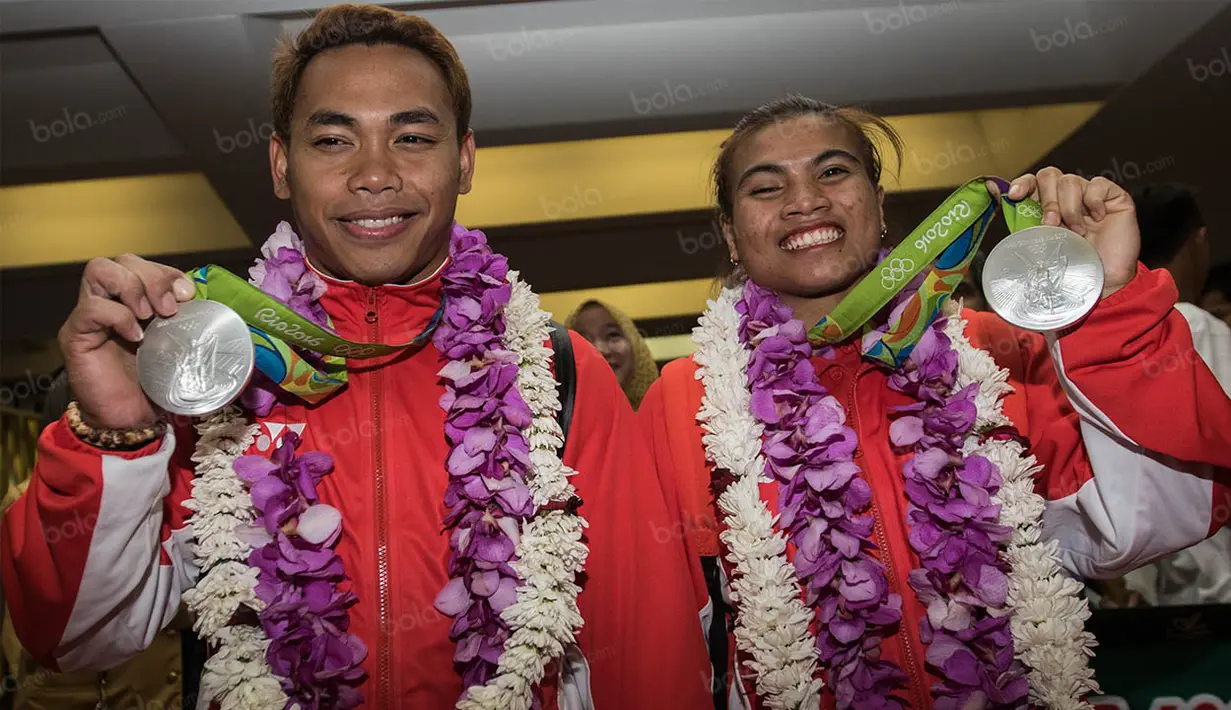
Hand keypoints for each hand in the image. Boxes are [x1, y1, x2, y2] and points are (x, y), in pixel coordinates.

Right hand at [58, 254, 195, 429]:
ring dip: (132, 287)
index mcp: (138, 301)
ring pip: (99, 270)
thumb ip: (195, 328)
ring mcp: (91, 315)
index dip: (168, 273)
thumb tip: (227, 316)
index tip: (188, 295)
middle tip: (169, 309)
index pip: (146, 265)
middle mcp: (112, 301)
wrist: (130, 420)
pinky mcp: (76, 334)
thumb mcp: (183, 350)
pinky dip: (117, 316)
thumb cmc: (156, 384)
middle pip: (123, 260)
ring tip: (149, 316)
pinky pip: (90, 308)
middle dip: (152, 277)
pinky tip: (135, 337)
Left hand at [987, 167, 1139, 297]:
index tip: (1015, 195)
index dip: (1022, 183)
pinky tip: (1098, 218)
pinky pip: (1097, 184)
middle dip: (1047, 199)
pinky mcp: (1112, 196)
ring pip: (1070, 180)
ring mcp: (1089, 194)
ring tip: (1077, 231)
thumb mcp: (1043, 247)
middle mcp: (1066, 197)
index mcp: (1047, 206)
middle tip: (1051, 223)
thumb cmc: (1075, 265)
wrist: (1105, 281)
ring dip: (1070, 208)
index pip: (1031, 183)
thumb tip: (1001, 212)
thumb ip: (1026, 229)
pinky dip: (1094, 202)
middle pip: (1048, 176)